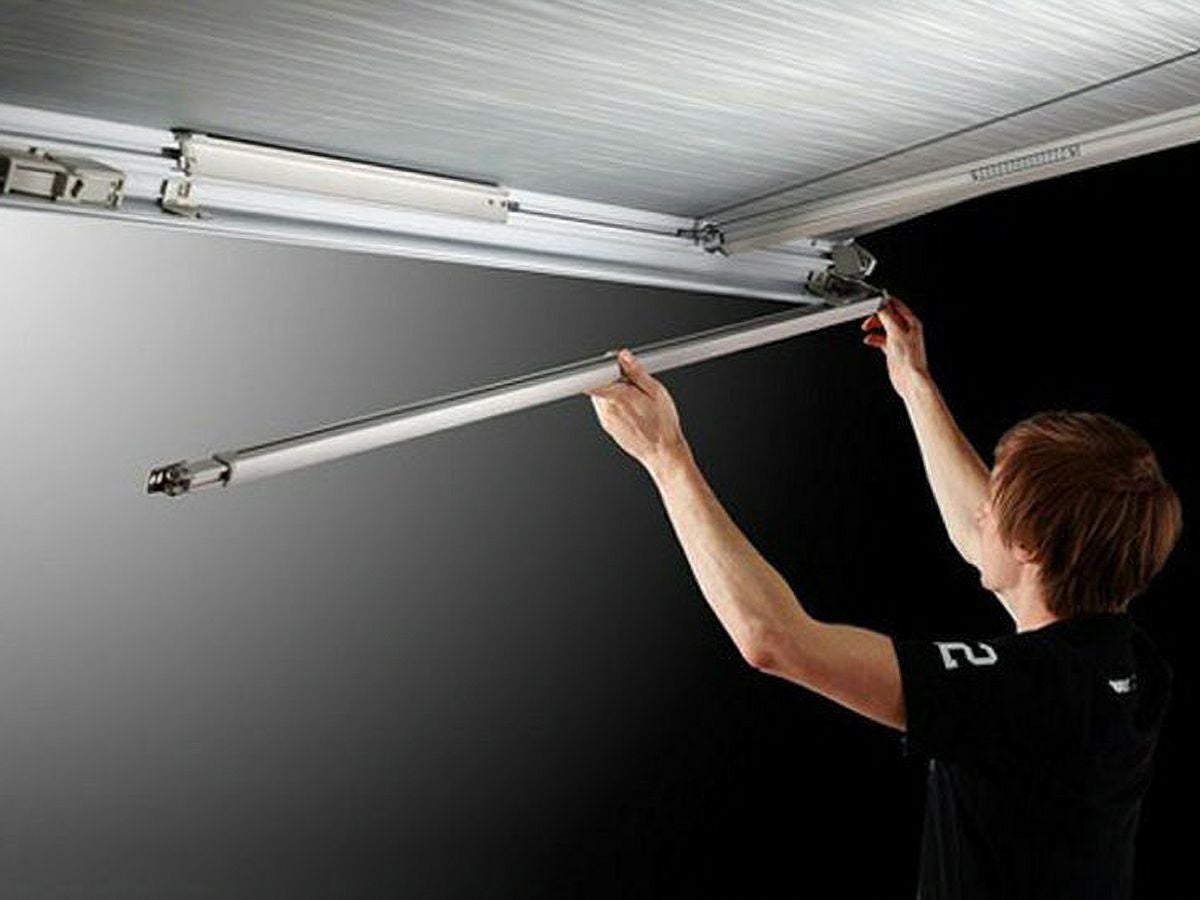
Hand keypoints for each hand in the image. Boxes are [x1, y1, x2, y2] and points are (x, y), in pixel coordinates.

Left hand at [584, 348, 689, 473]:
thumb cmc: (662, 425)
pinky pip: (604, 408)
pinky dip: (614, 404)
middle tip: (633, 384)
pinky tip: (631, 409)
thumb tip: (624, 357)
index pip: (594, 376)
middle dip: (613, 378)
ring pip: (600, 395)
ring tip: (633, 398)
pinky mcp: (607, 426)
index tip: (614, 364)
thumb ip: (637, 372)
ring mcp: (605, 420)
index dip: (603, 365)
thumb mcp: (656, 391)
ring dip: (612, 391)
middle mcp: (607, 410)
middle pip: (598, 383)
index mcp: (618, 398)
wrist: (662, 452)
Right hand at [861, 295, 930, 397]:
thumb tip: (881, 305)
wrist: (910, 378)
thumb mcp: (895, 332)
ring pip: (884, 327)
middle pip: (889, 316)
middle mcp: (906, 329)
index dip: (884, 303)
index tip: (872, 303)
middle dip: (877, 316)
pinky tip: (869, 340)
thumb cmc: (909, 358)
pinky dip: (874, 338)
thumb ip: (887, 317)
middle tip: (867, 319)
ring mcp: (899, 340)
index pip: (896, 305)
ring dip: (874, 326)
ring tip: (866, 328)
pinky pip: (881, 340)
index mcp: (911, 322)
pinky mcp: (893, 349)